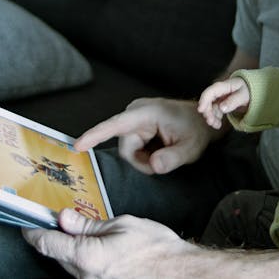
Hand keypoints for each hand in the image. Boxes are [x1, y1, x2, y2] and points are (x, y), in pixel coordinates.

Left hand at [23, 209, 195, 278]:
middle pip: (57, 256)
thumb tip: (64, 218)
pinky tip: (101, 253)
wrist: (180, 275)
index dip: (34, 231)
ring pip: (71, 266)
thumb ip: (89, 225)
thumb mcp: (122, 225)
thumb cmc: (156, 250)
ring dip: (74, 251)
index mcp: (87, 256)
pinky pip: (85, 275)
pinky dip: (86, 262)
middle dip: (58, 238)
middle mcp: (85, 278)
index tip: (28, 223)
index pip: (47, 244)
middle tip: (65, 223)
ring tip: (93, 238)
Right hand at [74, 97, 223, 174]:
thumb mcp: (191, 147)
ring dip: (145, 159)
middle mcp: (135, 113)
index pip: (114, 126)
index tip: (77, 145)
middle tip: (165, 161)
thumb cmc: (197, 129)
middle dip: (143, 161)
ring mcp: (133, 119)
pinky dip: (145, 154)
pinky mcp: (134, 126)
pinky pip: (133, 148)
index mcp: (145, 113)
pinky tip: (160, 148)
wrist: (202, 119)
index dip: (94, 136)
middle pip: (126, 149)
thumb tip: (154, 166)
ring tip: (165, 152)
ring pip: (129, 151)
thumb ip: (173, 158)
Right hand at [197, 78, 249, 128]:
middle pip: (208, 101)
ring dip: (211, 117)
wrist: (251, 90)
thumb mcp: (243, 95)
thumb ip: (233, 101)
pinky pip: (215, 111)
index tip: (200, 110)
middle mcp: (218, 91)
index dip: (204, 100)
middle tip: (210, 122)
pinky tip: (218, 124)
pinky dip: (215, 118)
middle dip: (207, 112)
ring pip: (211, 107)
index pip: (210, 92)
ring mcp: (219, 98)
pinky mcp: (220, 103)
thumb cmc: (248, 90)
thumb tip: (222, 108)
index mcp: (223, 86)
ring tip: (216, 125)